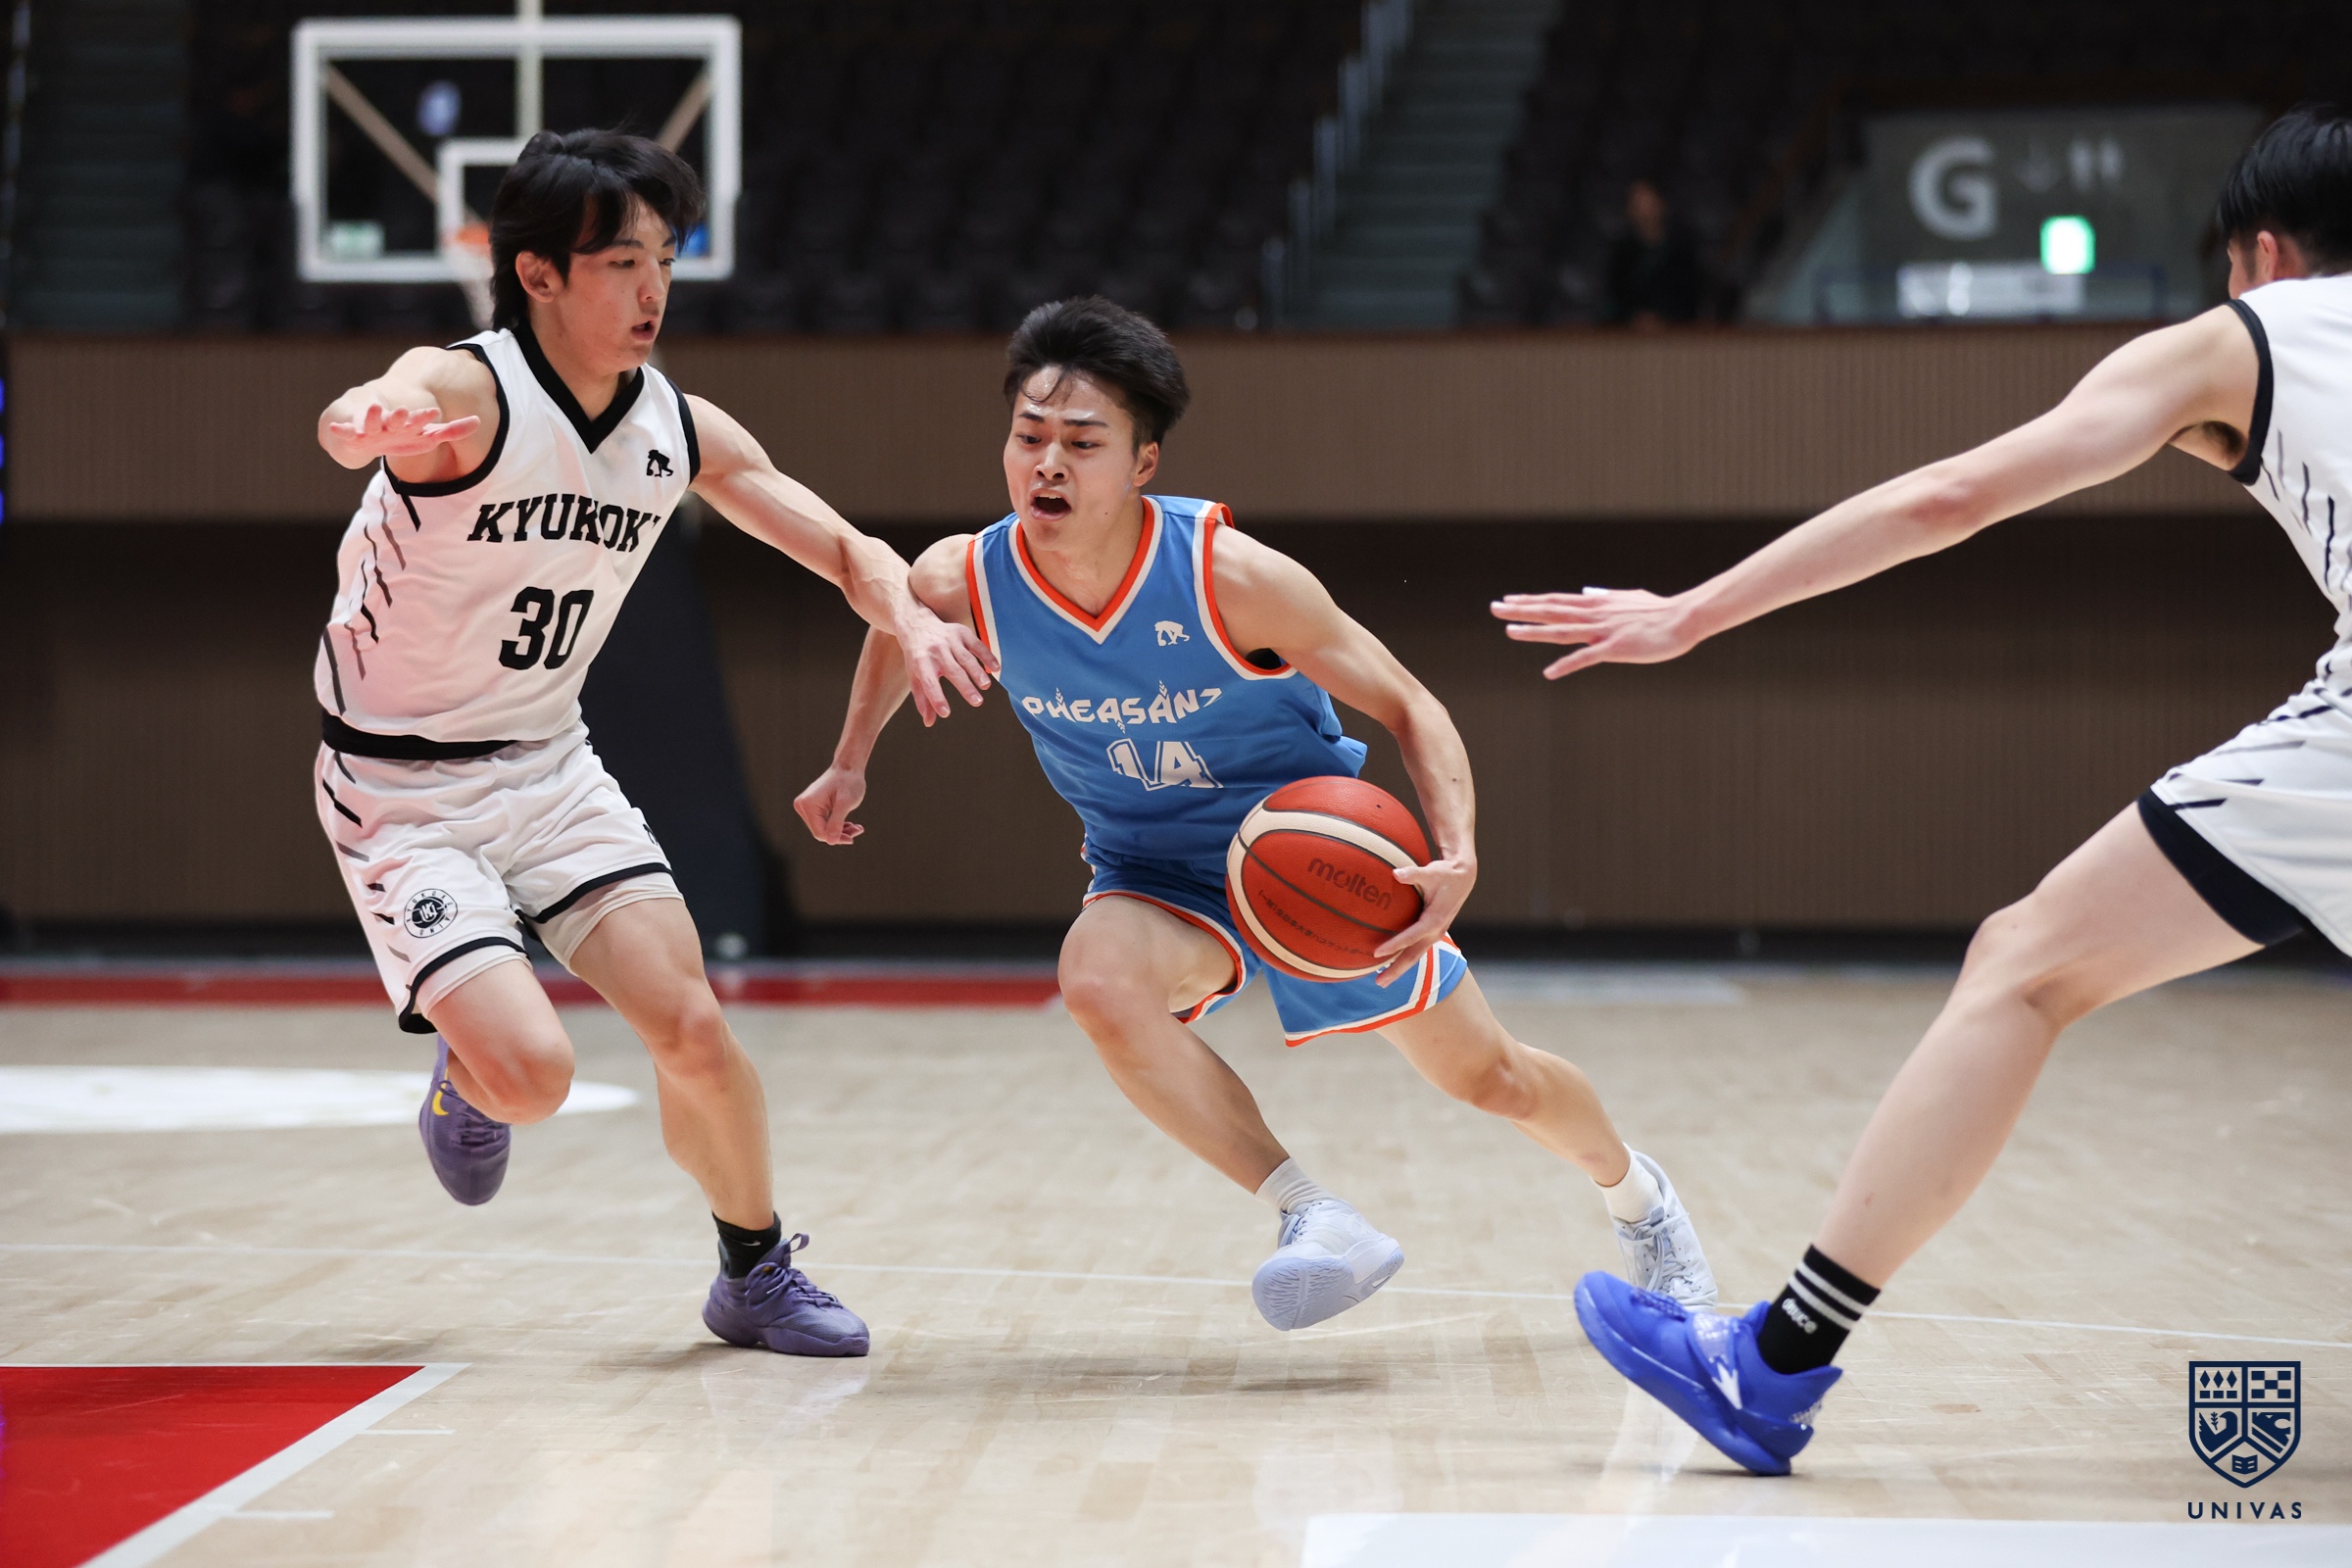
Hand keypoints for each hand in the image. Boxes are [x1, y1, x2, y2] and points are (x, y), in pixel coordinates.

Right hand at [325, 402, 480, 459]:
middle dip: (400, 417)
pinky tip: (337, 428)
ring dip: (373, 417)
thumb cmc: (401, 434)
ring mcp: (370, 428)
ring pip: (372, 422)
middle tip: (404, 411)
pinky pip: (347, 432)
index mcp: (407, 424)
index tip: (434, 413)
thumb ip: (451, 431)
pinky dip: (342, 430)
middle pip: (396, 420)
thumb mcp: (426, 436)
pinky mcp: (353, 434)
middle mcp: (389, 423)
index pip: (418, 421)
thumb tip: (478, 422)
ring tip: (374, 409)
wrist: (366, 431)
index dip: (425, 418)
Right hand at [793, 766, 868, 844]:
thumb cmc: (849, 782)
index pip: (820, 833)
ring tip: (857, 827)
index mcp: (808, 805)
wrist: (848, 767)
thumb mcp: (845, 803)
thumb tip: (831, 841)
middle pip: (821, 832)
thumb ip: (837, 822)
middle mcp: (802, 805)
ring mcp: (805, 806)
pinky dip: (837, 825)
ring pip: (823, 829)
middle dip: (840, 834)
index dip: (837, 838)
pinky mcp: (811, 806)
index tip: (853, 837)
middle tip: (858, 830)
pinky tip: (850, 824)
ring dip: (840, 830)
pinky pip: (823, 822)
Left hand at [895, 605, 998, 724]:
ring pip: (966, 658)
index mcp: (921, 663)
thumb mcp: (915, 677)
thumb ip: (923, 700)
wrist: (917, 625)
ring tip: (985, 687)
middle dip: (965, 687)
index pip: (928, 683)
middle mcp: (936, 651)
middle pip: (953, 671)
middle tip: (977, 702)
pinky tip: (996, 668)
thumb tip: (929, 723)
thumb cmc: (917, 657)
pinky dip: (987, 656)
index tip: (945, 713)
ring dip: (977, 672)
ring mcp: (950, 641)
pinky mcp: (962, 633)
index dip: (936, 698)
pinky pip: (977, 645)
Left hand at [1370, 852, 1475, 986]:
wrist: (1463, 878)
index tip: (1377, 954)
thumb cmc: (1445, 874)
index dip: (1394, 945)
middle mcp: (1435, 932)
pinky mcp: (1432, 933)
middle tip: (1378, 982)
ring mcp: (1435, 934)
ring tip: (1381, 979)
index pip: (1411, 937)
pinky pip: (1416, 949)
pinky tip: (1390, 962)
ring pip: (1415, 956)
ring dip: (1399, 968)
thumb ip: (1413, 874)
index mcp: (1434, 920)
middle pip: (1413, 956)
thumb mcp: (1431, 872)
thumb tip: (1395, 873)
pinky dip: (1404, 957)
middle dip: (1396, 970)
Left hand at [1491, 588, 1698, 679]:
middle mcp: (1594, 614)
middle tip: (1494, 608)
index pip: (1556, 600)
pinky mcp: (1615, 648)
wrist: (1684, 617)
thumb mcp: (1628, 597)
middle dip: (1521, 610)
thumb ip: (1606, 596)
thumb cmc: (1659, 610)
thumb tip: (1589, 592)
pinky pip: (1586, 658)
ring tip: (1509, 632)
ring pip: (1561, 631)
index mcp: (1596, 603)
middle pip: (1551, 611)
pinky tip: (1549, 673)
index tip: (1509, 600)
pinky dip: (1566, 665)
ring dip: (1534, 632)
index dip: (1531, 601)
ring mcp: (1603, 631)